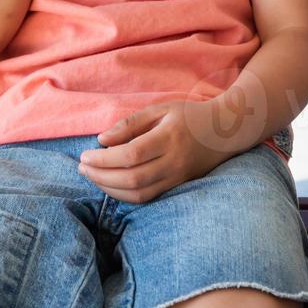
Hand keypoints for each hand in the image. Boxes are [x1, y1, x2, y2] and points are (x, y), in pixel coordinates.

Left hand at [77, 97, 240, 203]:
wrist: (226, 131)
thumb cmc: (189, 116)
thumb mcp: (161, 109)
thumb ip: (130, 124)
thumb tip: (101, 140)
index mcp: (169, 137)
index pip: (132, 154)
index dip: (104, 159)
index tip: (85, 155)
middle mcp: (175, 161)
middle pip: (132, 178)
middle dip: (101, 176)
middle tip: (82, 168)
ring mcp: (178, 177)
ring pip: (139, 193)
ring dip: (110, 189)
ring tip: (92, 177)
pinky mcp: (178, 186)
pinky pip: (148, 197)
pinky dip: (125, 195)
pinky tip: (111, 186)